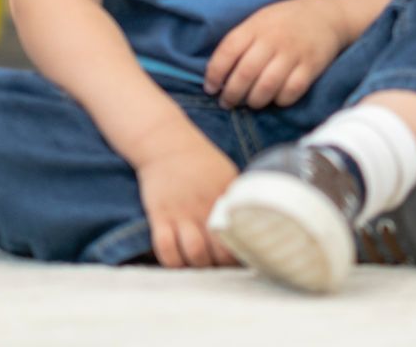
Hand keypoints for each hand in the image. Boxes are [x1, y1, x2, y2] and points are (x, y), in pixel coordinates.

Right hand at [135, 133, 239, 267]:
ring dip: (198, 267)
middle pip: (219, 251)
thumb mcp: (227, 175)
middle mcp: (205, 209)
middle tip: (221, 271)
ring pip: (194, 253)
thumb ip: (236, 199)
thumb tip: (255, 218)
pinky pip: (163, 246)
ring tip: (200, 269)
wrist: (167, 143)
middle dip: (221, 267)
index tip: (244, 259)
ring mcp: (181, 213)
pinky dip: (171, 260)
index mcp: (225, 199)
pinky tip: (177, 262)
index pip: (240, 235)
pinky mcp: (159, 215)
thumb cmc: (201, 160)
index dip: (243, 253)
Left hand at [205, 0, 342, 108]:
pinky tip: (276, 99)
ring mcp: (294, 53)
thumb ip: (241, 41)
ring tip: (251, 103)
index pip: (228, 51)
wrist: (327, 14)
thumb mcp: (260, 20)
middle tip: (227, 103)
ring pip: (266, 86)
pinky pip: (291, 91)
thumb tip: (218, 73)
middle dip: (231, 94)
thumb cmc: (286, 21)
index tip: (211, 88)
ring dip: (254, 101)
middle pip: (245, 73)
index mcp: (256, 26)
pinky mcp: (312, 66)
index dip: (215, 73)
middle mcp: (274, 39)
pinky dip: (280, 100)